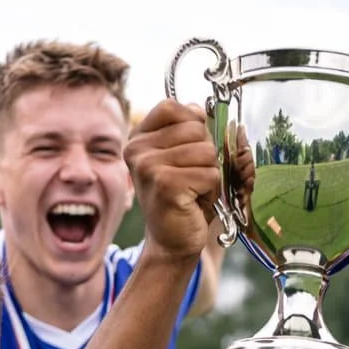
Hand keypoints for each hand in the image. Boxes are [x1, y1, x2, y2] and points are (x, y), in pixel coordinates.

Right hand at [124, 100, 219, 260]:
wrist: (172, 241)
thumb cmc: (182, 198)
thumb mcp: (183, 156)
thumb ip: (187, 129)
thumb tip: (197, 109)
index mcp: (138, 138)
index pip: (172, 107)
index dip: (192, 124)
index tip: (188, 149)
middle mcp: (137, 149)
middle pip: (195, 128)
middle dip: (205, 154)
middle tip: (191, 178)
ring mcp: (148, 166)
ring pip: (206, 151)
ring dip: (209, 174)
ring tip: (193, 190)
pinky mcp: (165, 184)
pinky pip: (209, 174)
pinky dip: (210, 190)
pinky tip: (193, 201)